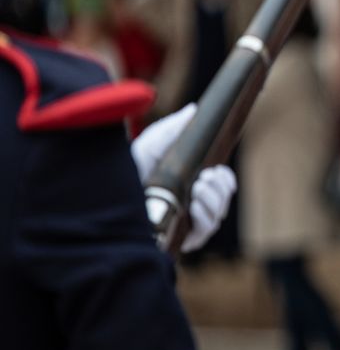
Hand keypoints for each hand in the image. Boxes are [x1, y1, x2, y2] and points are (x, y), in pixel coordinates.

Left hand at [131, 103, 238, 251]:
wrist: (106, 193)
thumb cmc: (127, 170)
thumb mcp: (151, 145)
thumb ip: (173, 129)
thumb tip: (193, 110)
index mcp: (189, 186)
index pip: (221, 186)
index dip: (224, 179)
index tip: (216, 169)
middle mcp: (189, 207)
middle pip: (223, 201)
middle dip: (221, 188)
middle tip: (207, 176)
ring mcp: (184, 224)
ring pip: (217, 215)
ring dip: (214, 199)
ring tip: (200, 187)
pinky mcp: (178, 239)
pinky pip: (204, 230)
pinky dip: (205, 216)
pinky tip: (194, 205)